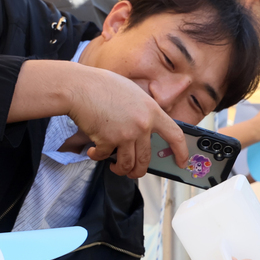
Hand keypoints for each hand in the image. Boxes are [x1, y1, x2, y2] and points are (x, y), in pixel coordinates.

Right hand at [61, 67, 187, 177]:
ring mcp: (126, 134)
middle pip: (146, 159)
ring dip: (120, 170)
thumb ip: (143, 111)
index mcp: (152, 111)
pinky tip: (93, 151)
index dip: (181, 152)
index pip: (175, 135)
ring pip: (128, 165)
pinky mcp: (108, 141)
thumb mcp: (132, 93)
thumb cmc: (101, 87)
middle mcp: (142, 125)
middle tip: (133, 172)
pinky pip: (105, 157)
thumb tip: (147, 132)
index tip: (182, 162)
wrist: (78, 87)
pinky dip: (98, 157)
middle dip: (138, 171)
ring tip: (114, 166)